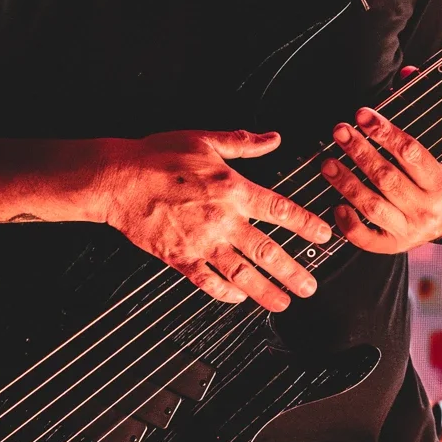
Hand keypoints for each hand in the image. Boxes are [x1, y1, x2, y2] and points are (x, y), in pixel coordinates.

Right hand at [91, 130, 332, 310]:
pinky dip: (224, 292)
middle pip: (266, 251)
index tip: (323, 236)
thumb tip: (273, 139)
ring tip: (283, 302)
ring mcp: (200, 242)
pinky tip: (238, 298)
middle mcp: (221, 219)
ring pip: (241, 273)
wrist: (117, 179)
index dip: (306, 225)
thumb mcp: (204, 139)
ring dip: (265, 291)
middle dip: (292, 271)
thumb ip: (243, 143)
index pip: (280, 211)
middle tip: (309, 286)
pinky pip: (207, 281)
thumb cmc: (156, 157)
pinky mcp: (179, 257)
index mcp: (232, 189)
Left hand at [321, 107, 441, 255]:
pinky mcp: (392, 246)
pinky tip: (335, 204)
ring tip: (327, 162)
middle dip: (360, 152)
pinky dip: (349, 223)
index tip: (362, 115)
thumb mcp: (437, 147)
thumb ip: (419, 111)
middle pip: (388, 178)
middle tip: (339, 131)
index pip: (412, 153)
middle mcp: (428, 209)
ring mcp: (409, 230)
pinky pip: (366, 238)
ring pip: (373, 206)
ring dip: (347, 182)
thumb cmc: (435, 176)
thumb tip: (406, 73)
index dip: (385, 133)